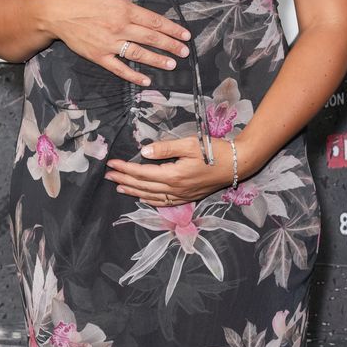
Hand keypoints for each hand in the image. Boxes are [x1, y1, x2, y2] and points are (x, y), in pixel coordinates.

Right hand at [44, 0, 191, 86]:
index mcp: (123, 9)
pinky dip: (133, 75)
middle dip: (170, 45)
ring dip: (157, 60)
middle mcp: (119, 27)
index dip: (172, 28)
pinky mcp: (98, 56)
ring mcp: (109, 44)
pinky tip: (146, 80)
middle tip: (185, 51)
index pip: (153, 20)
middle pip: (150, 38)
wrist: (56, 13)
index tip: (185, 34)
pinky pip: (119, 68)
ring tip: (172, 65)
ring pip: (138, 54)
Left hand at [104, 135, 244, 205]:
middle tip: (108, 175)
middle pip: (143, 186)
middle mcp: (176, 189)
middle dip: (124, 180)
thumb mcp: (190, 144)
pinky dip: (150, 200)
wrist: (238, 164)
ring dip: (133, 191)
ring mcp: (182, 196)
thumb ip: (165, 148)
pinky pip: (164, 203)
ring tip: (119, 187)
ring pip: (151, 196)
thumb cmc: (215, 150)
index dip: (125, 168)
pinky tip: (143, 197)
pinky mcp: (188, 197)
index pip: (142, 173)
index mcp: (174, 175)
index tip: (112, 164)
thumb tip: (144, 152)